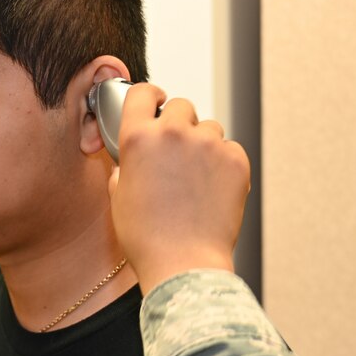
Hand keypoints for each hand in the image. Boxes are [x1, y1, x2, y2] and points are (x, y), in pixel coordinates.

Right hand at [108, 83, 249, 293]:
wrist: (183, 263)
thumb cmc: (147, 237)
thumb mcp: (119, 197)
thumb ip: (125, 168)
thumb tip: (132, 161)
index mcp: (138, 138)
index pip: (142, 93)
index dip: (149, 96)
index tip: (155, 101)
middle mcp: (173, 133)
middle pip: (181, 106)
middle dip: (178, 123)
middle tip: (176, 153)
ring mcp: (208, 145)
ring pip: (208, 128)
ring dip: (202, 144)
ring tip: (195, 178)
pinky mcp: (236, 160)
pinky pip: (230, 149)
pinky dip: (223, 163)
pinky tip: (211, 189)